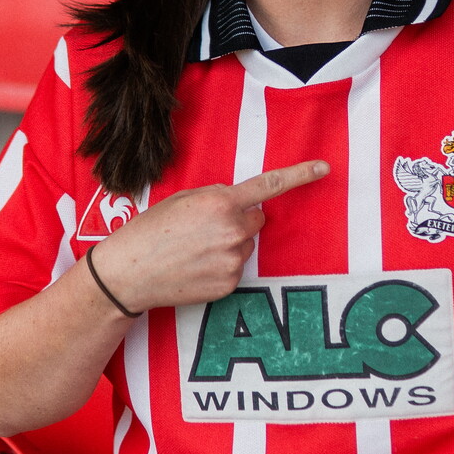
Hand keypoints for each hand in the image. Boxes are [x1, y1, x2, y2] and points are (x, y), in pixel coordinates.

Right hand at [89, 160, 328, 313]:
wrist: (130, 273)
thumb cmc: (151, 230)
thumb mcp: (183, 199)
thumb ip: (217, 196)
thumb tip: (240, 203)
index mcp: (220, 202)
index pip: (269, 186)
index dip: (300, 175)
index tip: (324, 168)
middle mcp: (233, 230)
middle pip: (256, 220)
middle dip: (239, 220)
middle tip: (205, 229)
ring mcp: (233, 260)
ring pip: (246, 246)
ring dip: (229, 245)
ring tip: (194, 250)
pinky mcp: (229, 284)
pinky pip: (236, 269)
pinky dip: (222, 267)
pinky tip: (196, 267)